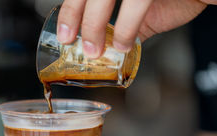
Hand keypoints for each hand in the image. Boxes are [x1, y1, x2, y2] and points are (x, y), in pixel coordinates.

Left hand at [57, 0, 216, 57]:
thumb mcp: (150, 8)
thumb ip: (129, 23)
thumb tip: (111, 46)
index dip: (71, 11)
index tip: (66, 34)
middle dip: (79, 18)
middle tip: (79, 47)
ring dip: (96, 24)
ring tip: (95, 50)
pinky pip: (137, 1)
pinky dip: (127, 26)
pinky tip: (126, 43)